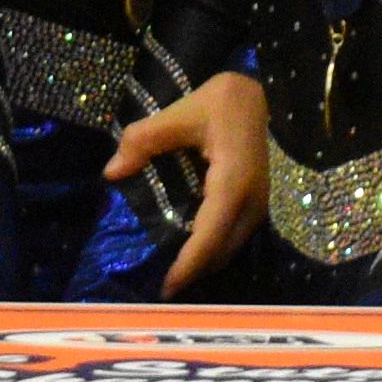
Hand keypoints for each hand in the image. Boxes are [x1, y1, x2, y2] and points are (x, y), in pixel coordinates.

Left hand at [110, 71, 269, 294]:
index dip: (188, 266)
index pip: (209, 237)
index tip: (167, 288)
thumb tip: (111, 172)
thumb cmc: (225, 102)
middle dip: (194, 274)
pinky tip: (193, 251)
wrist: (269, 91)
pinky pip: (235, 236)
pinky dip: (214, 250)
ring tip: (174, 275)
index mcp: (232, 184)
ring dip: (205, 264)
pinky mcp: (257, 201)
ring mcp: (259, 204)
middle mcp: (250, 202)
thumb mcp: (180, 112)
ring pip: (231, 248)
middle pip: (221, 252)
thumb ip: (144, 140)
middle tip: (162, 290)